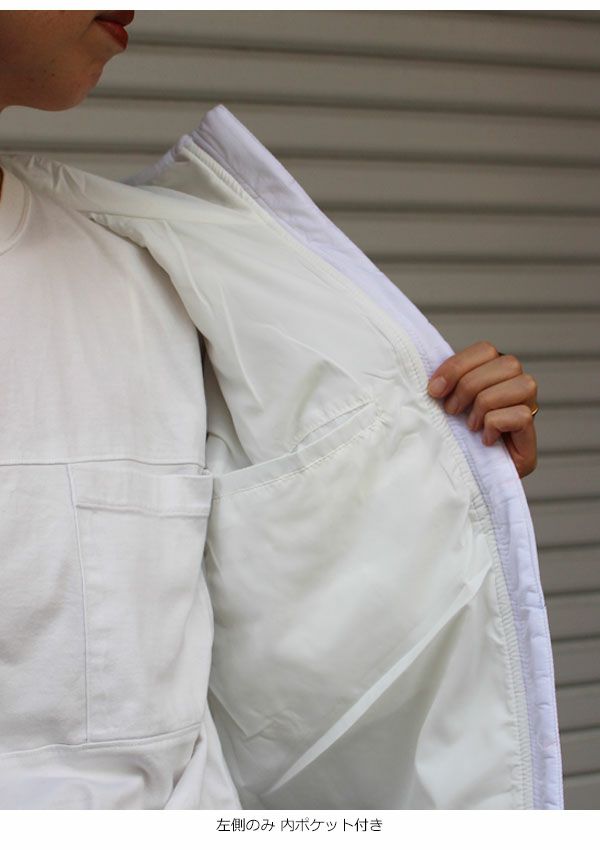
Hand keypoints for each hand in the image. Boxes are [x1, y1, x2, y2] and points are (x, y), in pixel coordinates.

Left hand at [427, 341, 537, 477]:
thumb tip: (432, 380)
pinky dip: (496, 425)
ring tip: (470, 426)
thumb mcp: (444, 406)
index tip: (434, 390)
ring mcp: (528, 409)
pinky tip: (485, 439)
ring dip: (485, 405)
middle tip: (451, 410)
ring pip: (520, 385)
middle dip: (470, 386)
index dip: (458, 366)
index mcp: (494, 373)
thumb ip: (445, 386)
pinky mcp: (530, 436)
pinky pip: (521, 415)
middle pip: (506, 363)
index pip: (485, 349)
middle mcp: (516, 386)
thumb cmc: (452, 438)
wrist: (463, 478)